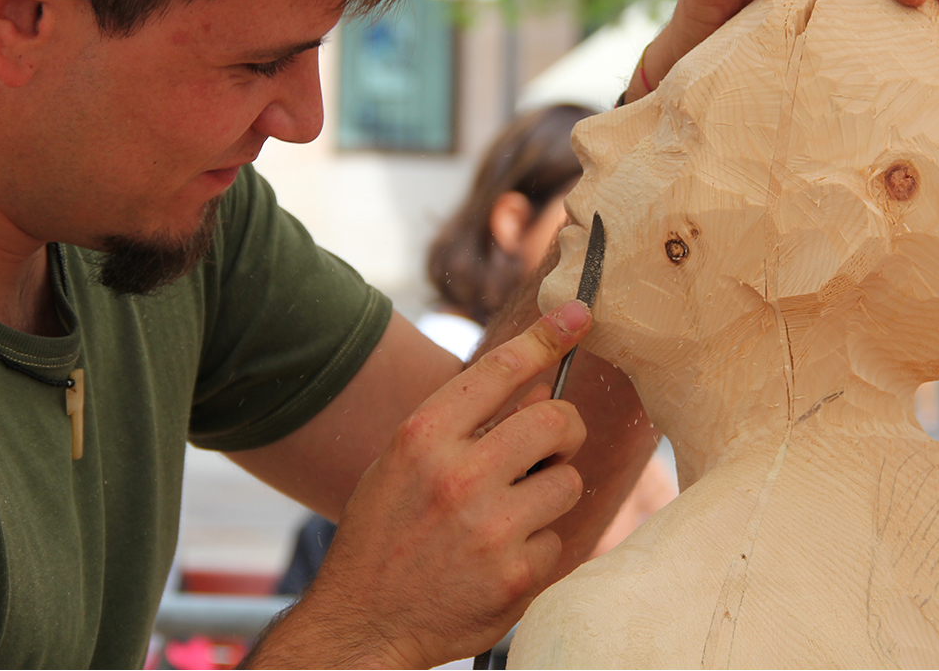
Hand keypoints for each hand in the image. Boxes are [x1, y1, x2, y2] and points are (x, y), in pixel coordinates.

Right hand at [245, 302, 592, 668]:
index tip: (577, 316)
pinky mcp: (515, 576)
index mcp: (423, 437)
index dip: (546, 337)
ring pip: (568, 482)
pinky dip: (538, 549)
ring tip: (511, 515)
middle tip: (554, 446)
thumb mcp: (402, 464)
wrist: (362, 623)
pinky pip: (558, 541)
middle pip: (555, 421)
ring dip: (551, 494)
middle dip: (566, 430)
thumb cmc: (384, 534)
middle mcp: (457, 476)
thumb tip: (538, 391)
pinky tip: (500, 561)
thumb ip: (463, 425)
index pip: (499, 369)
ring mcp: (490, 527)